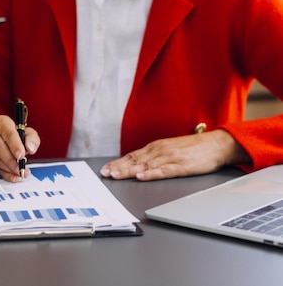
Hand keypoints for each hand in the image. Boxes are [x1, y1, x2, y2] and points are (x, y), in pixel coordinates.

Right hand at [0, 115, 39, 182]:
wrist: (5, 138)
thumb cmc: (16, 135)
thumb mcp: (28, 133)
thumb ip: (32, 139)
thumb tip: (30, 148)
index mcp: (0, 122)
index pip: (8, 133)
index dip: (15, 145)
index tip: (21, 155)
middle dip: (11, 160)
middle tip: (21, 168)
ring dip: (8, 168)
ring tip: (19, 173)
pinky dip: (4, 174)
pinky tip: (13, 177)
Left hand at [100, 129, 250, 180]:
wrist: (217, 144)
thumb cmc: (194, 149)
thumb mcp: (170, 149)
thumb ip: (155, 156)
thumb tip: (138, 165)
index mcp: (156, 147)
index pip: (132, 155)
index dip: (117, 163)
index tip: (105, 168)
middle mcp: (160, 151)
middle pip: (134, 160)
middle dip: (118, 167)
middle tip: (104, 174)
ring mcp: (170, 158)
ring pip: (145, 166)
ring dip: (129, 171)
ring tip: (116, 175)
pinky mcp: (181, 166)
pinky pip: (163, 170)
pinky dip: (151, 174)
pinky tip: (141, 176)